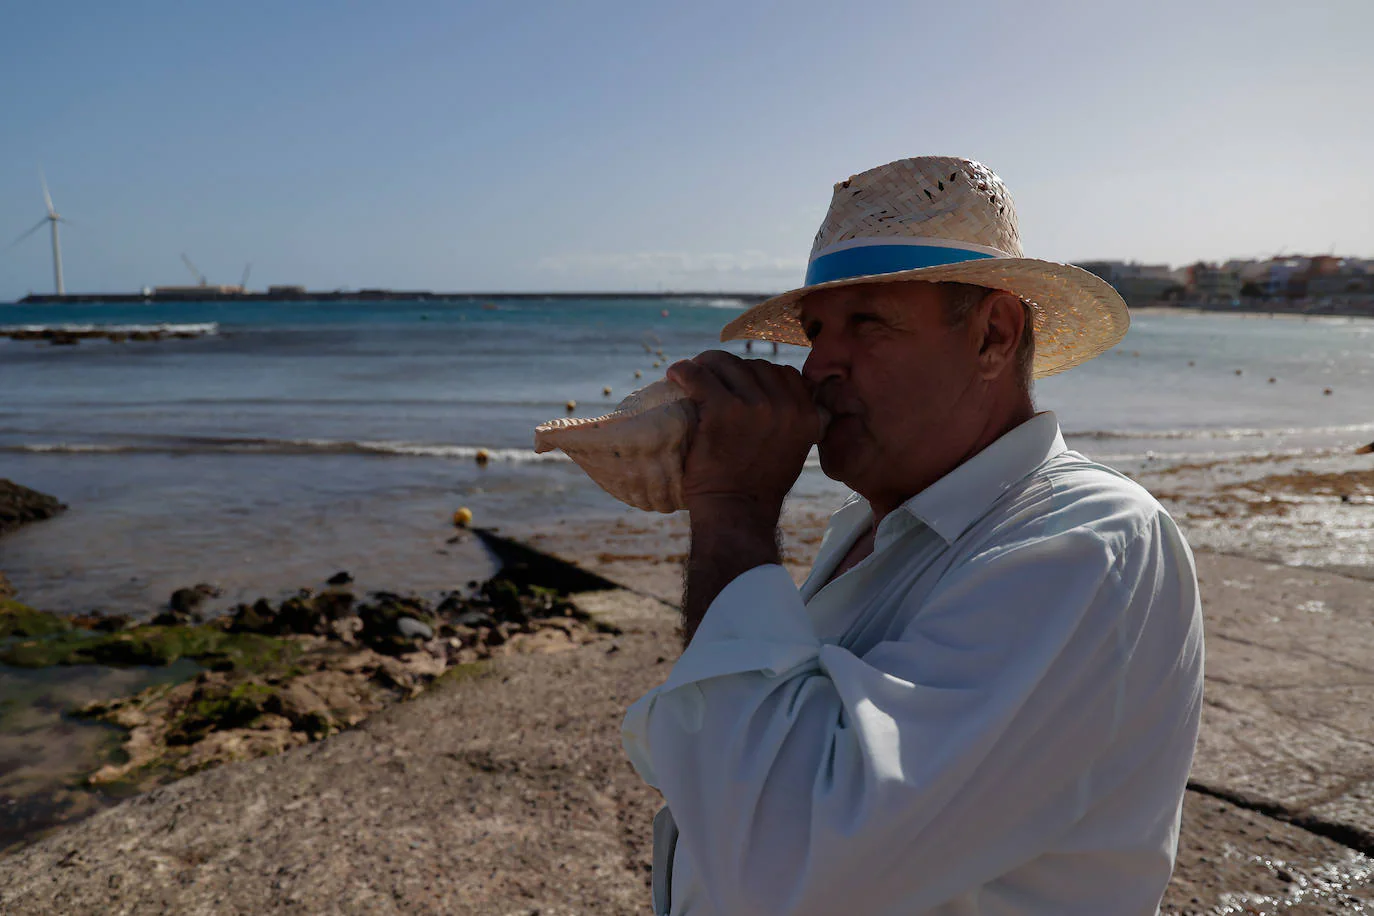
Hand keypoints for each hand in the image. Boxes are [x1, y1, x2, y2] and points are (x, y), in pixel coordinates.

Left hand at [667, 350, 824, 524]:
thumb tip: (777, 395)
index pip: (782, 373)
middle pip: (752, 365)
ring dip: (705, 366)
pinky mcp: (722, 408)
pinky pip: (698, 376)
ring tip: (690, 374)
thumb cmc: (757, 487)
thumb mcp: (793, 449)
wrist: (736, 512)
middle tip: (709, 378)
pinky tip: (675, 375)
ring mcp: (753, 405)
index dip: (757, 374)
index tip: (737, 382)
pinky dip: (683, 371)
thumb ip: (791, 420)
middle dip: (730, 369)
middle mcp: (784, 406)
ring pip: (725, 365)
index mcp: (806, 414)